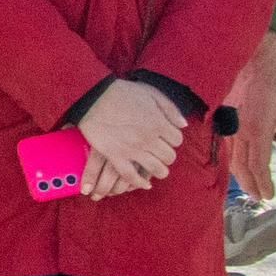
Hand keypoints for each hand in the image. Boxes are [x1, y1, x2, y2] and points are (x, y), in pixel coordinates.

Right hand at [74, 78, 183, 201]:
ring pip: (156, 169)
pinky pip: (131, 176)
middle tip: (161, 154)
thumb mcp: (150, 92)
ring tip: (157, 170)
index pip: (177, 140)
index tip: (166, 139)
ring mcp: (132, 149)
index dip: (173, 140)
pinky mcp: (116, 156)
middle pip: (169, 156)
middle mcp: (148, 138)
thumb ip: (170, 108)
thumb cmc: (121, 92)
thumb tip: (183, 124)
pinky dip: (139, 182)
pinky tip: (143, 183)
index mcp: (158, 122)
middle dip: (167, 156)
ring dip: (159, 171)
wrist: (92, 97)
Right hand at [231, 43, 275, 198]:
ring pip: (231, 157)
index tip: (269, 195)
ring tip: (249, 185)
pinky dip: (230, 159)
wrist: (252, 57)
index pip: (259, 166)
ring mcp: (228, 124)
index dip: (263, 184)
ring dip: (240, 175)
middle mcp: (240, 130)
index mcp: (259, 129)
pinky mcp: (221, 118)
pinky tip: (235, 164)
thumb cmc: (275, 81)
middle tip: (259, 196)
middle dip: (251, 185)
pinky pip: (224, 145)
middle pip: (242, 167)